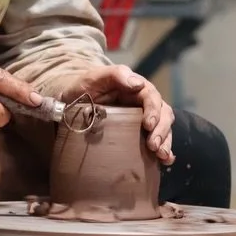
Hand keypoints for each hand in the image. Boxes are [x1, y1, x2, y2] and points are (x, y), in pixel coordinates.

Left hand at [59, 65, 174, 164]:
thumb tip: (138, 83)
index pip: (152, 97)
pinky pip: (157, 140)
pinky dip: (165, 150)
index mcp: (135, 88)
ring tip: (161, 156)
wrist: (70, 103)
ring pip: (163, 127)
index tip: (148, 125)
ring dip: (165, 141)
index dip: (153, 110)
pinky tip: (166, 160)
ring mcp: (142, 118)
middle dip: (161, 130)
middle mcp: (143, 102)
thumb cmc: (82, 89)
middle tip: (154, 146)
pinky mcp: (139, 133)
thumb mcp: (93, 78)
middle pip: (163, 113)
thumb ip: (114, 75)